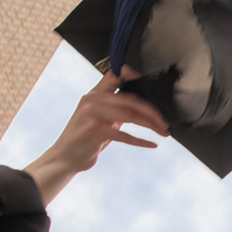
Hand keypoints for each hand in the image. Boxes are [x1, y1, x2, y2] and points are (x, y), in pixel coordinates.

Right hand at [25, 70, 170, 205]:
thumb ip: (118, 110)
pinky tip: (152, 144)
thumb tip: (145, 109)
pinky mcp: (93, 131)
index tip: (151, 84)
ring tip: (163, 132)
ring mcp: (91, 115)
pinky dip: (141, 141)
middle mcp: (92, 100)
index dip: (132, 74)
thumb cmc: (87, 138)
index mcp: (95, 94)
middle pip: (130, 100)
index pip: (113, 75)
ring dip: (150, 125)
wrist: (65, 157)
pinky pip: (123, 135)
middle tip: (165, 122)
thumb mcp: (101, 119)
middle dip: (152, 112)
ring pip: (130, 116)